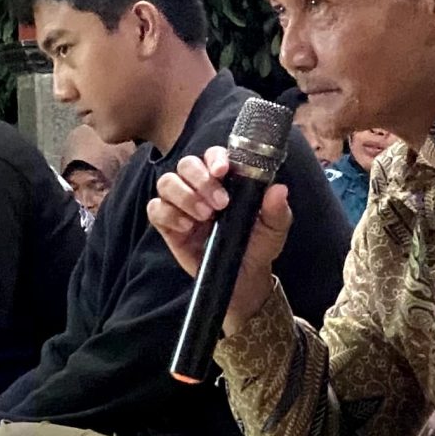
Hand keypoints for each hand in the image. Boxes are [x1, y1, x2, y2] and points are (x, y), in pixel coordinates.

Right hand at [147, 147, 293, 330]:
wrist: (243, 279)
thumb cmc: (257, 246)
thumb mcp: (274, 229)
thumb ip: (276, 209)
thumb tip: (279, 190)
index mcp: (225, 180)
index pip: (213, 156)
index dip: (214, 157)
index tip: (223, 170)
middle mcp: (200, 187)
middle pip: (186, 165)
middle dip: (200, 179)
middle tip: (219, 203)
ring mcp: (182, 206)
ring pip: (167, 182)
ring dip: (184, 195)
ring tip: (204, 216)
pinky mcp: (168, 226)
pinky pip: (155, 209)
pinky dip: (167, 214)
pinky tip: (186, 226)